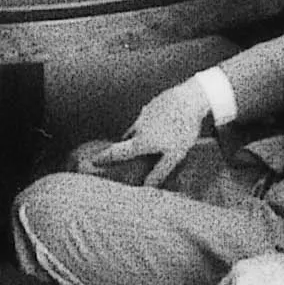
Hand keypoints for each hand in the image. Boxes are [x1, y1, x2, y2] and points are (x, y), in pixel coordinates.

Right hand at [92, 78, 212, 187]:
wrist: (191, 98)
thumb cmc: (184, 129)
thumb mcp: (174, 155)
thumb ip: (160, 172)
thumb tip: (147, 186)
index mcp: (142, 141)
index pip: (117, 152)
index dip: (104, 158)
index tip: (92, 161)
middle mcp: (139, 126)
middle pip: (127, 139)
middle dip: (124, 146)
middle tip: (126, 153)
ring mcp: (146, 113)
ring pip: (138, 127)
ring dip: (138, 134)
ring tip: (151, 141)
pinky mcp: (154, 103)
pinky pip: (148, 117)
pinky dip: (150, 123)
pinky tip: (164, 126)